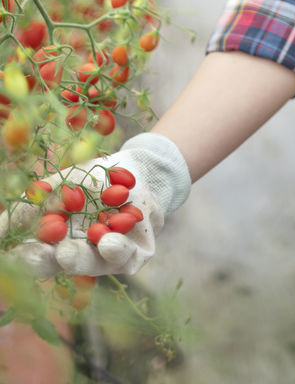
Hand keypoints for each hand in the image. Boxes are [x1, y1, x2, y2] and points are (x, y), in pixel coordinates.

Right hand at [0, 132, 190, 277]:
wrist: (138, 170)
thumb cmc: (92, 181)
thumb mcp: (56, 187)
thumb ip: (28, 208)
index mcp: (57, 244)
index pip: (36, 255)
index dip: (27, 255)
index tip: (16, 251)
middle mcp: (79, 256)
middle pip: (60, 264)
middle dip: (48, 261)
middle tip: (39, 255)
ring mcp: (106, 259)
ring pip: (91, 263)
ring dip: (79, 259)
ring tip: (66, 252)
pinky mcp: (133, 256)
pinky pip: (124, 256)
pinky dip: (115, 250)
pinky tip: (106, 241)